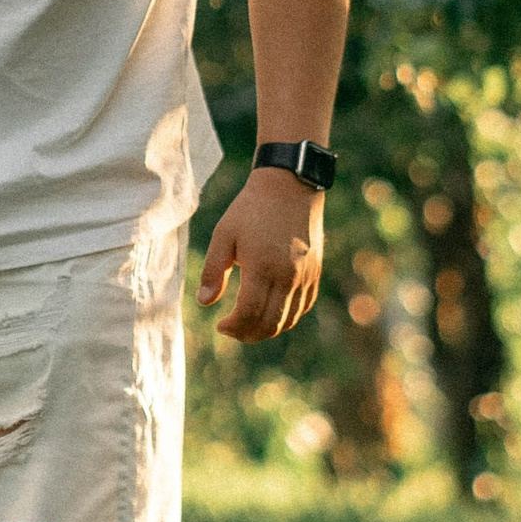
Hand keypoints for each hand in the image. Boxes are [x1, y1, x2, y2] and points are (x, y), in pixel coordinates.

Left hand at [198, 168, 324, 341]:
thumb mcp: (223, 234)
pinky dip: (286, 318)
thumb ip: (213, 270)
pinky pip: (303, 307)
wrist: (290, 187)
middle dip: (248, 334)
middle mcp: (288, 276)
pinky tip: (270, 313)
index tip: (220, 326)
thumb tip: (205, 303)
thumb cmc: (251, 209)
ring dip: (267, 330)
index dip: (234, 327)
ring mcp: (306, 276)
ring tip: (248, 326)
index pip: (249, 313)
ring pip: (289, 320)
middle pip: (271, 323)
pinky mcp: (315, 273)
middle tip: (232, 331)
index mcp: (262, 266)